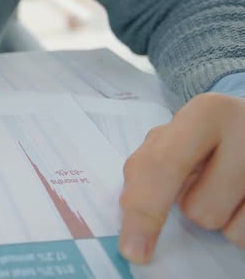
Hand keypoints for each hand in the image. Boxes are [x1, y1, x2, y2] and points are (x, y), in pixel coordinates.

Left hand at [119, 93, 244, 263]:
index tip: (133, 250)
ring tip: (227, 186)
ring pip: (226, 227)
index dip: (142, 212)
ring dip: (219, 216)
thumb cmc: (210, 137)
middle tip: (199, 187)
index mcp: (206, 113)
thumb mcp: (178, 136)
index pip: (161, 166)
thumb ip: (149, 164)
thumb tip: (130, 213)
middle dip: (190, 207)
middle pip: (197, 208)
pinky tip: (243, 197)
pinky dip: (241, 225)